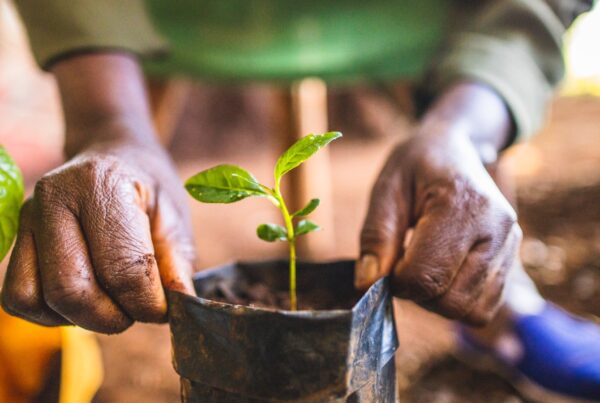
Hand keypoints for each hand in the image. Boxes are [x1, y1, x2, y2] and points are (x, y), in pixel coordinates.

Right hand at [1, 137, 194, 332]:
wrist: (112, 155)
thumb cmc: (148, 187)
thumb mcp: (175, 215)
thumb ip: (178, 261)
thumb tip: (180, 305)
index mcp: (101, 186)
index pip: (122, 269)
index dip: (147, 303)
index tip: (162, 307)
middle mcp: (54, 198)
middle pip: (72, 290)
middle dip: (111, 317)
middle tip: (135, 310)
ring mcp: (28, 217)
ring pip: (38, 299)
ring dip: (80, 318)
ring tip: (110, 302)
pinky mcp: (15, 238)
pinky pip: (19, 298)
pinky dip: (51, 313)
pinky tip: (82, 299)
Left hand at [355, 83, 521, 324]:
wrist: (456, 148)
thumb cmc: (416, 166)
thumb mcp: (386, 189)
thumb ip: (376, 236)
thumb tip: (368, 284)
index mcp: (462, 205)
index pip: (425, 277)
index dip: (396, 281)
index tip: (387, 261)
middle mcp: (496, 228)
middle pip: (450, 301)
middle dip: (418, 294)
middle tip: (403, 265)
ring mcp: (511, 245)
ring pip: (470, 311)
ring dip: (438, 302)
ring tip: (425, 269)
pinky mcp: (513, 260)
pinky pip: (485, 307)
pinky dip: (459, 302)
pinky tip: (444, 274)